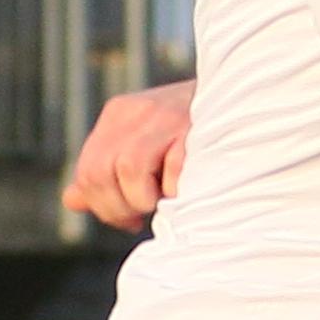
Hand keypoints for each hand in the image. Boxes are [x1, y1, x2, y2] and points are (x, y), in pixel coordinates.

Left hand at [64, 80, 194, 230]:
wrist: (247, 102)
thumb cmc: (194, 135)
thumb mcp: (143, 146)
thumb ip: (107, 172)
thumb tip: (71, 199)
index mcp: (119, 114)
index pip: (87, 171)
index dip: (102, 205)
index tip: (128, 217)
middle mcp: (137, 110)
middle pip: (100, 172)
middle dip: (118, 207)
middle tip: (143, 214)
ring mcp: (167, 116)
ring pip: (128, 170)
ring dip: (145, 200)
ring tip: (165, 200)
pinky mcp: (196, 129)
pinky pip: (171, 173)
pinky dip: (176, 192)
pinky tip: (187, 190)